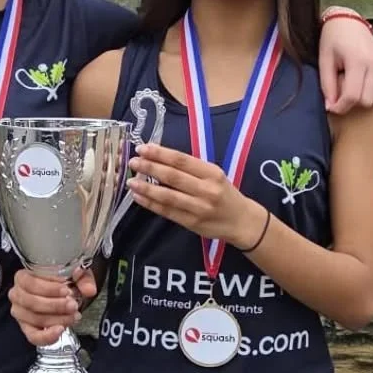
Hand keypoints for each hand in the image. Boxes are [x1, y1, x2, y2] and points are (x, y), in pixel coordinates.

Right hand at [9, 266, 97, 346]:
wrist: (62, 293)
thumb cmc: (62, 281)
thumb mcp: (74, 275)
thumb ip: (82, 279)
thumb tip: (89, 289)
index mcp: (23, 278)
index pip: (31, 283)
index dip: (49, 288)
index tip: (66, 290)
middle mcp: (17, 295)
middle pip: (32, 302)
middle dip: (55, 305)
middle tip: (73, 305)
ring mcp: (20, 313)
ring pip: (35, 319)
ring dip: (56, 319)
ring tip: (73, 315)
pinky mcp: (27, 328)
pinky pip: (33, 336)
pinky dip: (47, 336)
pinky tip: (60, 330)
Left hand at [127, 144, 266, 246]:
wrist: (241, 221)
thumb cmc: (225, 194)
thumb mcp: (215, 176)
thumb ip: (192, 169)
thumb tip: (160, 159)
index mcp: (212, 173)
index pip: (182, 160)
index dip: (160, 154)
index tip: (143, 148)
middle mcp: (206, 190)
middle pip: (173, 177)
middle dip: (150, 168)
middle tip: (133, 162)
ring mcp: (199, 208)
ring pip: (168, 196)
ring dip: (147, 188)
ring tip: (131, 182)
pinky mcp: (192, 223)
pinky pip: (168, 212)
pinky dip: (151, 204)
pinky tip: (139, 198)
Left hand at [318, 14, 372, 115]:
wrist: (348, 21)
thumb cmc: (333, 40)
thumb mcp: (324, 61)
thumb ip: (327, 85)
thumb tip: (331, 107)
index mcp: (357, 60)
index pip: (352, 95)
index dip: (340, 107)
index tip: (331, 107)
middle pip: (367, 100)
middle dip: (352, 104)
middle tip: (341, 95)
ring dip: (366, 100)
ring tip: (354, 90)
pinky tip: (365, 87)